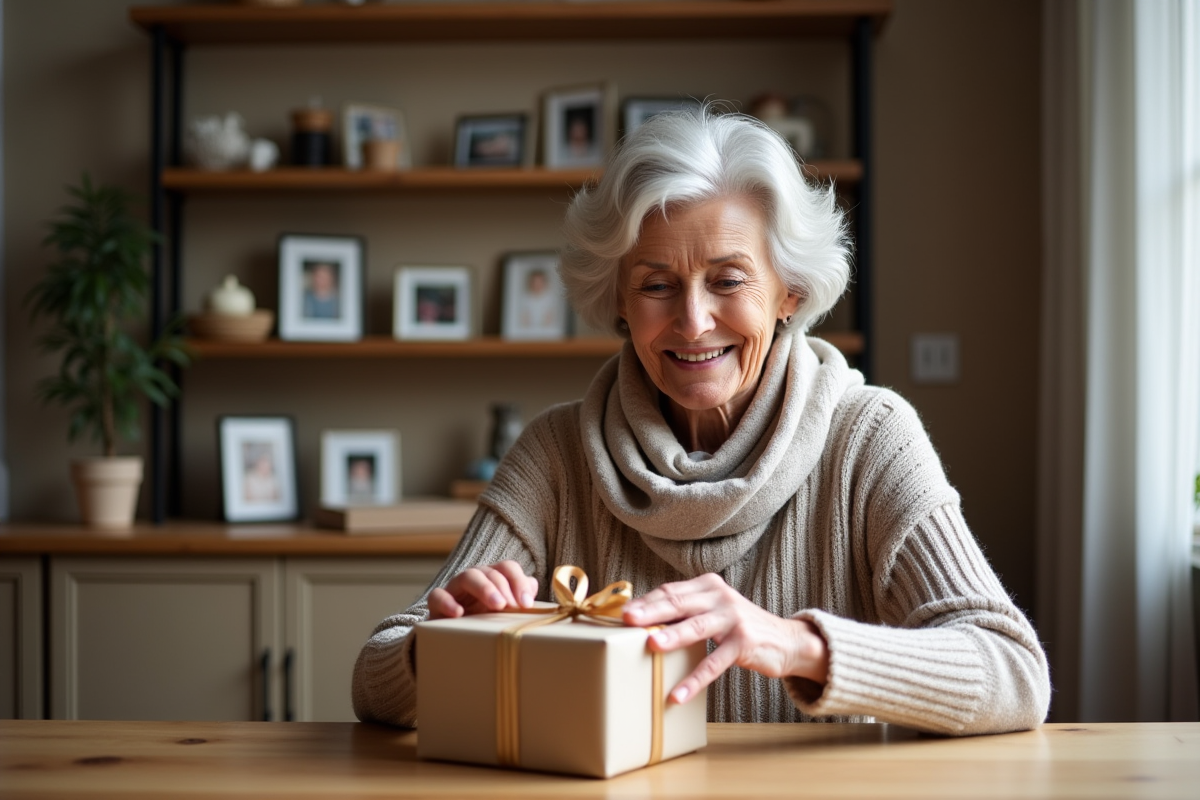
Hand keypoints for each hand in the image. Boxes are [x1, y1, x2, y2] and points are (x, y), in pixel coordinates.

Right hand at [427, 561, 538, 619]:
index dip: (519, 582)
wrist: (453, 641)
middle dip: (504, 587)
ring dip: (485, 588)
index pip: (507, 568)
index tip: (527, 603)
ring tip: (497, 605)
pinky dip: (448, 602)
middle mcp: (475, 579)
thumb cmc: (483, 623)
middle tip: (513, 606)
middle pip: (490, 571)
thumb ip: (518, 599)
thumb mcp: (503, 613)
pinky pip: (437, 596)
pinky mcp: (436, 604)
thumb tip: (532, 585)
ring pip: (468, 576)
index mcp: (493, 578)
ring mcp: (455, 589)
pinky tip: (458, 613)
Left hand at [622, 573, 828, 704]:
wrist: (785, 641)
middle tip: (628, 620)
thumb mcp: (714, 611)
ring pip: (696, 627)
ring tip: (650, 646)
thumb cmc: (739, 627)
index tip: (624, 613)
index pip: (671, 591)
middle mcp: (720, 597)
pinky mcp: (744, 643)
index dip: (647, 602)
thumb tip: (644, 619)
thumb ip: (687, 611)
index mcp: (708, 585)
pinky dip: (695, 679)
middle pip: (680, 603)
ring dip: (672, 636)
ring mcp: (733, 618)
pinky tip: (678, 694)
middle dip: (652, 611)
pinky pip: (714, 663)